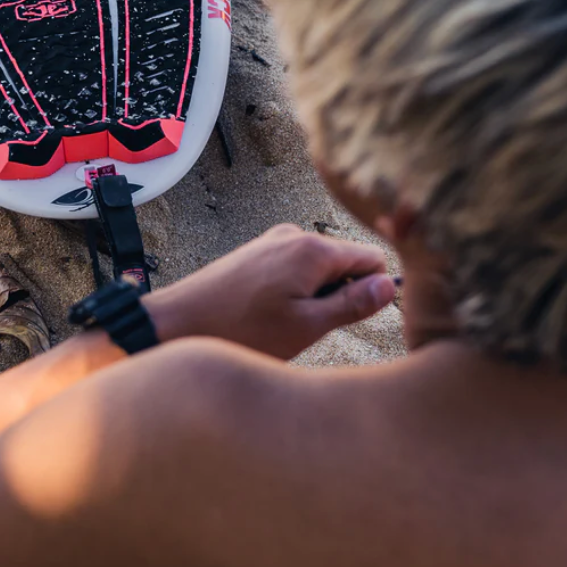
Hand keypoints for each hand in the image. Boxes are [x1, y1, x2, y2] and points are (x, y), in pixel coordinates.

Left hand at [146, 224, 396, 360]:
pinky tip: (269, 319)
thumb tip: (390, 285)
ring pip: (318, 271)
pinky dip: (292, 296)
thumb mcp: (307, 327)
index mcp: (312, 249)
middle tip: (313, 328)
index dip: (374, 289)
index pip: (372, 258)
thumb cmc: (241, 331)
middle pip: (345, 263)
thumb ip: (353, 304)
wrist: (176, 325)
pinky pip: (294, 272)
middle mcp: (293, 235)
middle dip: (341, 296)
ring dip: (314, 300)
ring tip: (286, 327)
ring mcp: (271, 243)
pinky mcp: (255, 255)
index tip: (358, 317)